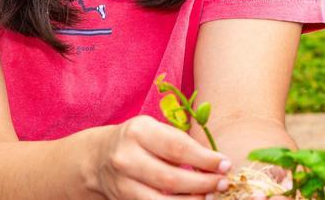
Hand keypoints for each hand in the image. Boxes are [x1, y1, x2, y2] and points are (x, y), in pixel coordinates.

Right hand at [90, 115, 230, 197]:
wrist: (99, 157)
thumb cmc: (140, 140)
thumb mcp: (156, 130)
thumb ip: (182, 143)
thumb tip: (216, 163)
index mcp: (139, 131)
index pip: (177, 148)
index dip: (204, 159)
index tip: (225, 164)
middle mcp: (126, 158)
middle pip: (170, 178)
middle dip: (202, 184)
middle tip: (223, 183)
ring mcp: (122, 184)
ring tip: (210, 196)